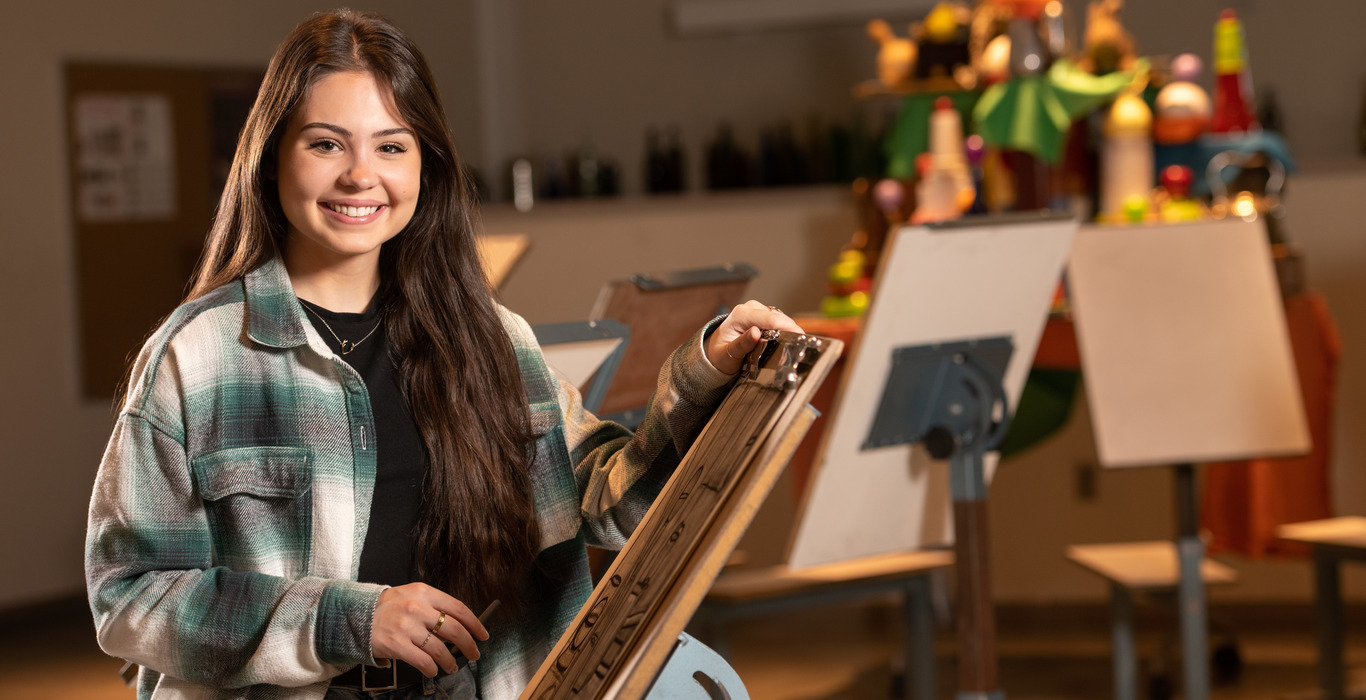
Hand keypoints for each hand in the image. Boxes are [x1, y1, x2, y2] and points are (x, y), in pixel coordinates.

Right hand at [370, 583, 487, 676]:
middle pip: (454, 629)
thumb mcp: (413, 596)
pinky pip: (423, 661)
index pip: (458, 608)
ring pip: (440, 648)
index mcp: (424, 592)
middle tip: (474, 653)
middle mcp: (416, 607)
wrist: (357, 615)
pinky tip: (434, 670)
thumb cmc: (389, 607)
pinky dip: (432, 668)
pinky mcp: (396, 644)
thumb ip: (435, 607)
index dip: (475, 624)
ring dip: (450, 661)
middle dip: (469, 645)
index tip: (483, 634)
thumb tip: (460, 627)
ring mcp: (406, 626)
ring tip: (452, 666)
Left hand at [705, 300, 804, 374]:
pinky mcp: (763, 317)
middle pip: (779, 318)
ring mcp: (758, 311)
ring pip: (781, 319)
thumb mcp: (727, 354)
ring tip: (792, 347)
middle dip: (790, 331)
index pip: (769, 319)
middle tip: (799, 348)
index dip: (787, 327)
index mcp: (740, 314)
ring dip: (788, 332)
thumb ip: (741, 344)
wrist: (716, 352)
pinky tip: (787, 342)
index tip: (800, 337)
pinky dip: (785, 332)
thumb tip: (755, 333)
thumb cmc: (719, 354)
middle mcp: (750, 309)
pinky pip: (779, 322)